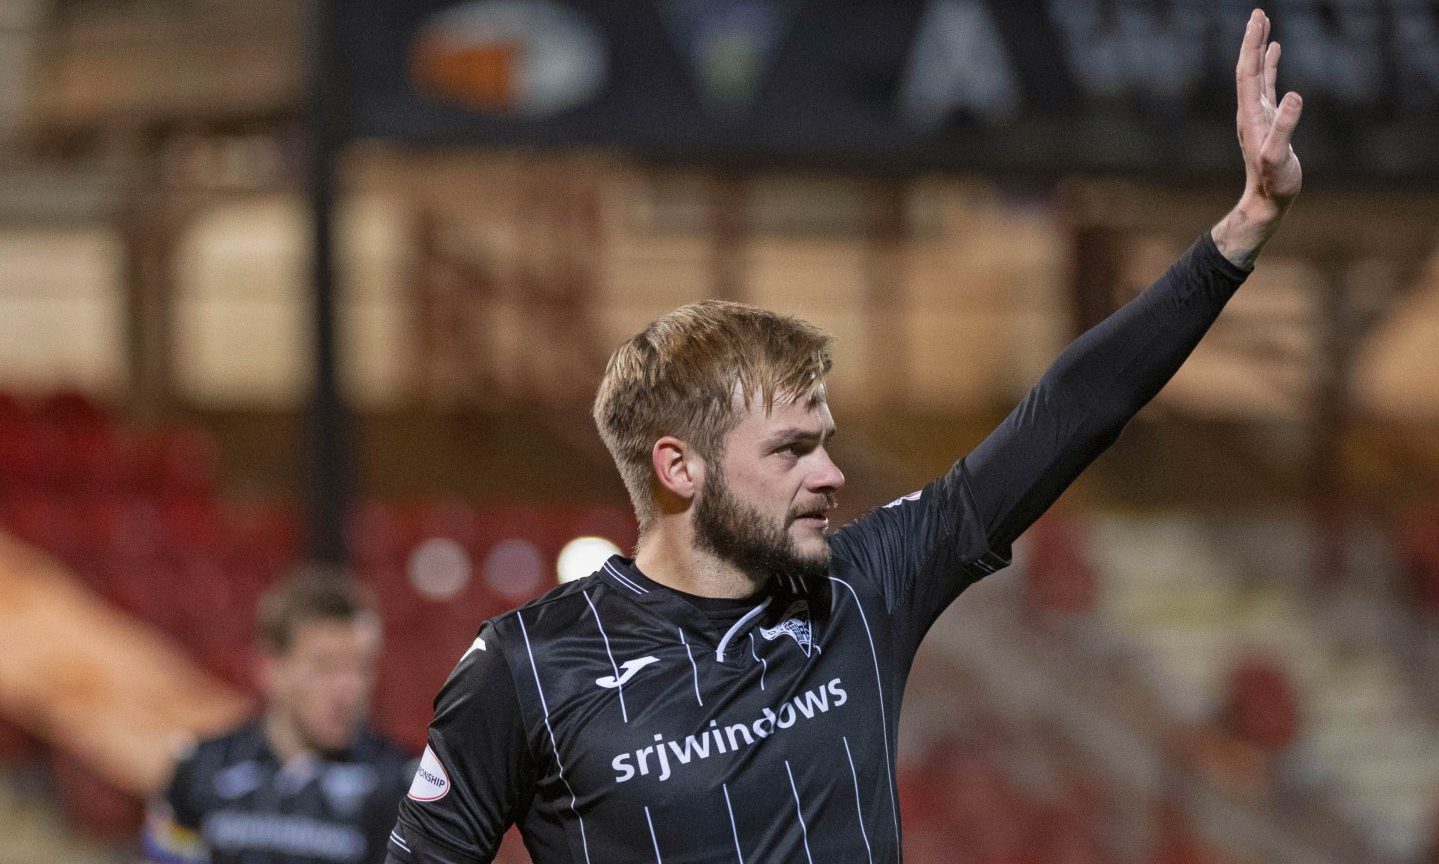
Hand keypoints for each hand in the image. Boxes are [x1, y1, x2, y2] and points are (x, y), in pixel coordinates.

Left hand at [1212, 8, 1302, 267]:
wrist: (1266, 201)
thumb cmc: (1273, 182)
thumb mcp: (1278, 156)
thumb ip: (1285, 127)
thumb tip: (1295, 95)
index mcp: (1251, 114)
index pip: (1249, 72)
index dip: (1252, 46)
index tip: (1257, 20)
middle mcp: (1251, 111)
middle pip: (1250, 68)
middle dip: (1253, 40)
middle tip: (1258, 13)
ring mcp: (1259, 114)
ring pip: (1258, 74)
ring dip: (1260, 49)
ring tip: (1263, 25)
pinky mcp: (1269, 120)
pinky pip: (1268, 85)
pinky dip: (1271, 66)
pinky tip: (1275, 52)